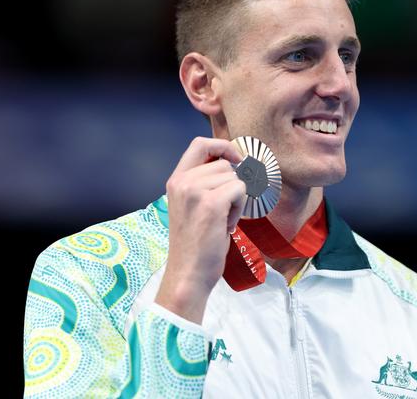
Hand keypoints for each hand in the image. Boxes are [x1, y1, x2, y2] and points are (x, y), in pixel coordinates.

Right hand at [154, 136, 246, 323]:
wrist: (187, 273)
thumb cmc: (194, 244)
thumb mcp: (191, 205)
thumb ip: (204, 182)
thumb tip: (235, 163)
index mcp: (176, 180)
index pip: (199, 143)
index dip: (222, 146)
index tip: (236, 160)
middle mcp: (182, 181)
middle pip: (223, 163)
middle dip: (233, 184)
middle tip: (223, 211)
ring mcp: (195, 191)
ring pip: (234, 177)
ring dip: (237, 198)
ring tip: (223, 220)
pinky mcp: (211, 203)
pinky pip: (240, 189)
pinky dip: (240, 208)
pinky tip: (227, 225)